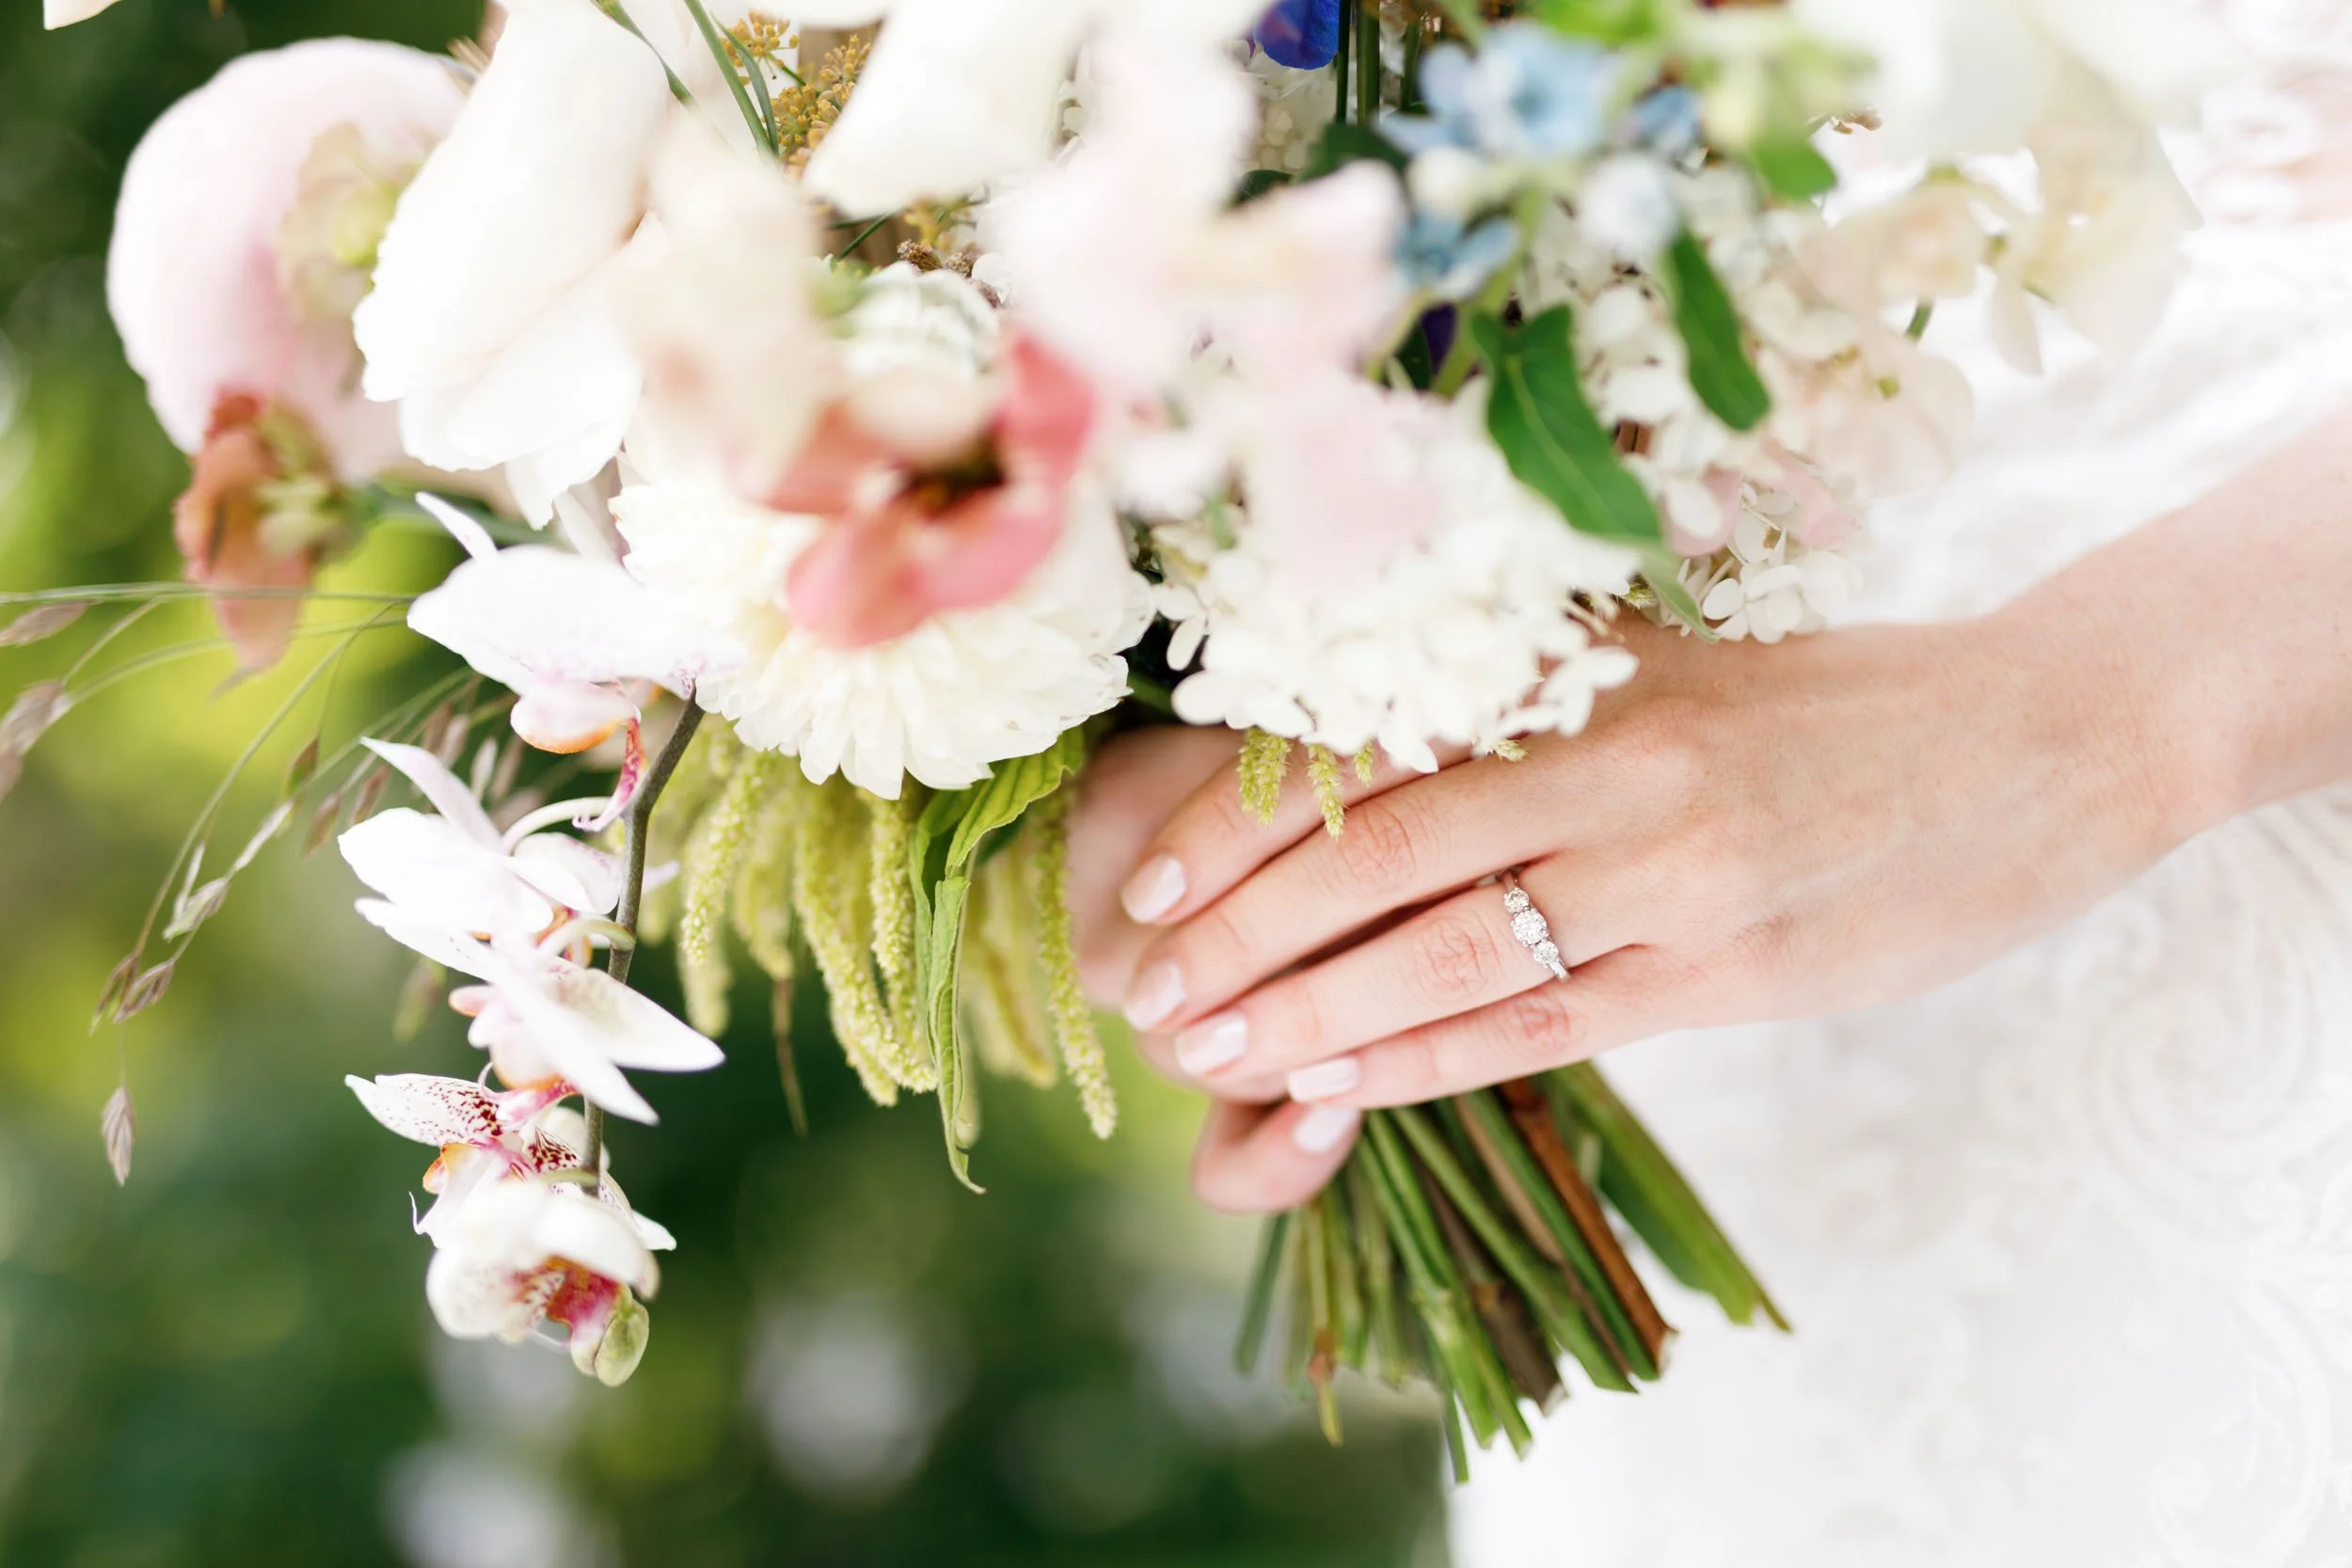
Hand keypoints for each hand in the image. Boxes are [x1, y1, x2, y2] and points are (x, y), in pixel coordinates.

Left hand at [1100, 609, 2195, 1209]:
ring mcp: (1672, 868)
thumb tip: (1346, 732)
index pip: (1362, 748)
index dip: (1233, 825)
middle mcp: (1612, 757)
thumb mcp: (1665, 657)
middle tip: (1146, 996)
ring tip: (1212, 1055)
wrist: (2033, 742)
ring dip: (1311, 1014)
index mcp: (1579, 667)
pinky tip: (1337, 1090)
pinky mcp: (1727, 968)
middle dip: (1241, 931)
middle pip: (1378, 851)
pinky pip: (1542, 1024)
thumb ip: (1521, 686)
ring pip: (1447, 953)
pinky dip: (1425, 1061)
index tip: (1142, 891)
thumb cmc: (1823, 704)